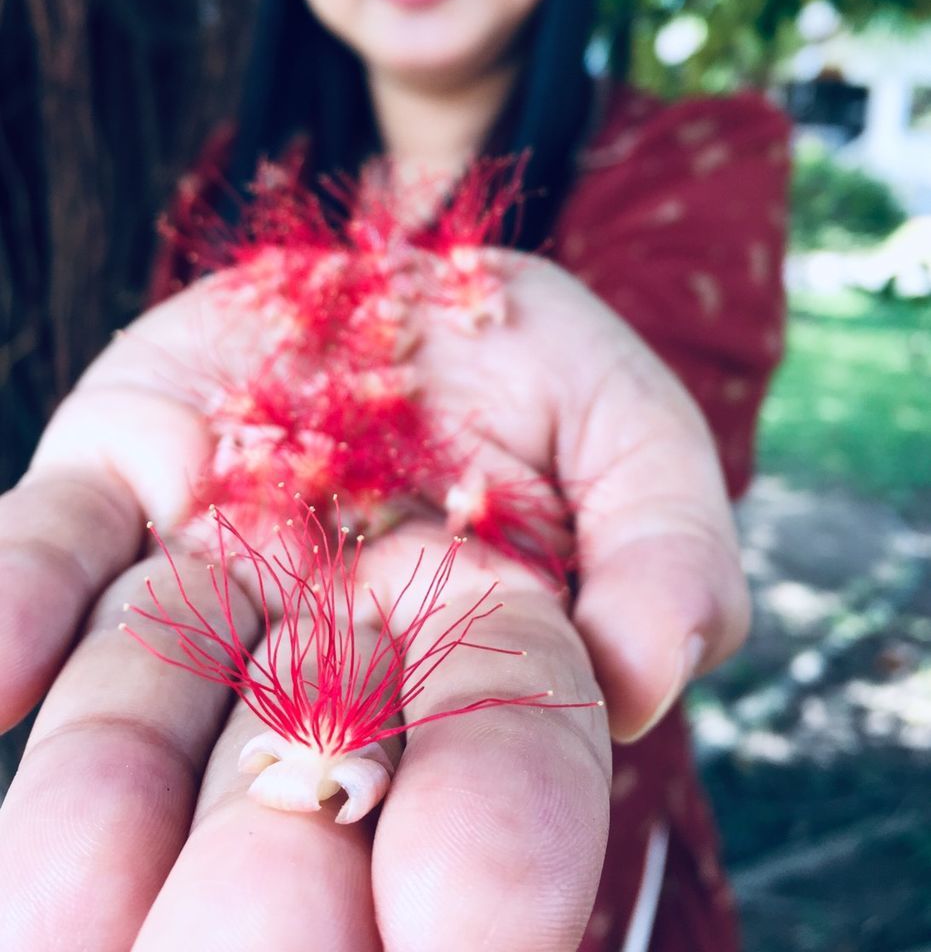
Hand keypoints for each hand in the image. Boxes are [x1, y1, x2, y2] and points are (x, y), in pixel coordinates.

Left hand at [0, 253, 747, 949]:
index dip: (486, 842)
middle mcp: (318, 640)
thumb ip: (665, 543)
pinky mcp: (111, 478)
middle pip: (288, 770)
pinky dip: (13, 605)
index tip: (463, 931)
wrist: (406, 287)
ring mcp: (204, 563)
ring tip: (56, 913)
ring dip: (98, 797)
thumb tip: (645, 672)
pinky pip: (46, 548)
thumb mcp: (634, 433)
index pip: (484, 759)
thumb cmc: (538, 375)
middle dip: (264, 881)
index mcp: (466, 645)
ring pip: (139, 698)